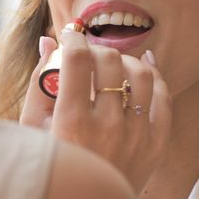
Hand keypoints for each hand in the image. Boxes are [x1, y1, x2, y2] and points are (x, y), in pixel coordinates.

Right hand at [20, 28, 171, 193]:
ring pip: (141, 74)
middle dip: (96, 49)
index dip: (73, 38)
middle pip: (110, 61)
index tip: (70, 36)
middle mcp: (108, 127)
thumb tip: (48, 41)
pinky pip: (164, 98)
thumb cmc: (55, 162)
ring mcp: (136, 136)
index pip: (78, 59)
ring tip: (111, 66)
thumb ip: (40, 83)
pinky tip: (144, 64)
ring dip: (124, 61)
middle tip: (87, 56)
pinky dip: (156, 75)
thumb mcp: (33, 128)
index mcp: (72, 122)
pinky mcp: (156, 144)